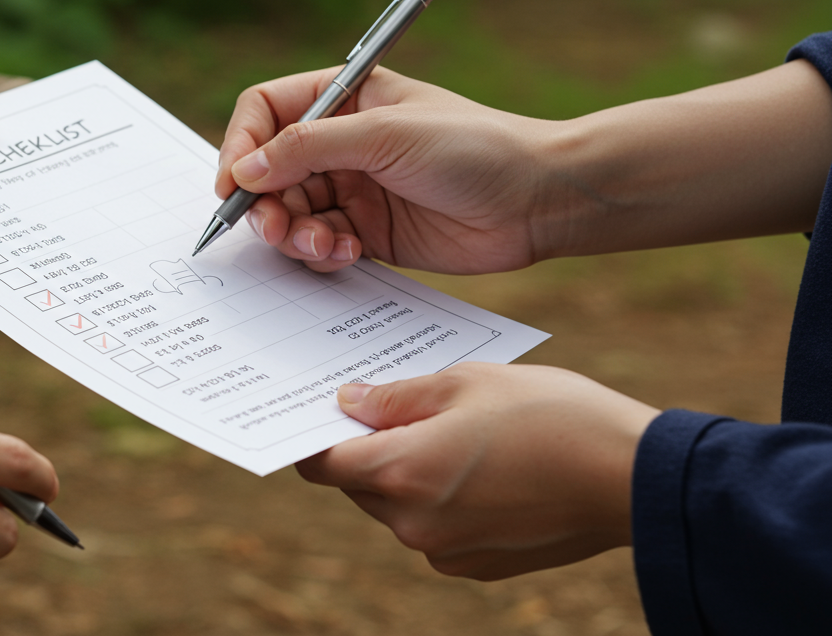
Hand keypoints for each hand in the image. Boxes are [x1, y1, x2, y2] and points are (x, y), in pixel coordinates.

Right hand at [214, 67, 554, 273]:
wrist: (537, 200)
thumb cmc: (473, 147)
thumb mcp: (384, 135)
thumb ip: (307, 148)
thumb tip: (244, 170)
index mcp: (343, 97)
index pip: (265, 112)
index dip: (241, 145)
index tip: (235, 184)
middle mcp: (340, 142)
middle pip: (267, 171)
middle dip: (266, 202)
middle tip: (277, 227)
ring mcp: (352, 188)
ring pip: (289, 213)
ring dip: (294, 233)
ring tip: (323, 243)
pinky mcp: (367, 232)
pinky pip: (319, 245)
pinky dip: (321, 253)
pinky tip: (348, 252)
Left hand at [295, 363, 658, 580]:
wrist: (631, 476)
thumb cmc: (550, 415)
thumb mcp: (466, 382)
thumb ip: (397, 397)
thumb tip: (350, 402)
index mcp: (400, 473)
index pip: (323, 464)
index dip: (317, 436)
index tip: (326, 411)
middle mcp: (413, 524)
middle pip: (360, 486)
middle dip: (372, 450)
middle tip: (402, 408)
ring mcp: (446, 552)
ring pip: (399, 509)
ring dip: (410, 475)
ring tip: (458, 434)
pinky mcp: (479, 567)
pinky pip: (437, 531)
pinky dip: (445, 501)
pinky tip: (485, 468)